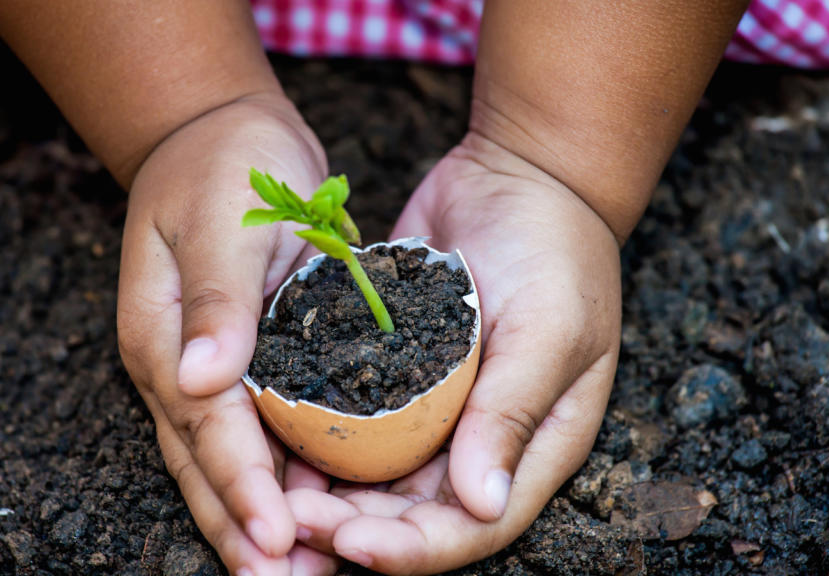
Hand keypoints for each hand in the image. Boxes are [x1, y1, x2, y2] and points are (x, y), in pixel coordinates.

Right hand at [117, 93, 338, 575]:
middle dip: (242, 530)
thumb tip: (200, 379)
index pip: (207, 423)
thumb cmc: (224, 165)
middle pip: (205, 464)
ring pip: (224, 463)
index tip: (276, 536)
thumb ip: (217, 300)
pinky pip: (254, 435)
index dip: (242, 482)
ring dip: (252, 522)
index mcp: (164, 336)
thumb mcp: (224, 218)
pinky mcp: (239, 364)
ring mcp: (204, 370)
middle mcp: (177, 366)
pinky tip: (306, 518)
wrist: (218, 138)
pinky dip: (274, 481)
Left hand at [287, 132, 622, 573]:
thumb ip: (513, 414)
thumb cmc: (556, 250)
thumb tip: (481, 503)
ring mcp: (434, 406)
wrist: (521, 173)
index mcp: (531, 447)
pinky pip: (352, 414)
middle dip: (353, 527)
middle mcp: (478, 439)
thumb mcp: (549, 330)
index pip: (474, 526)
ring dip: (327, 491)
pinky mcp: (393, 367)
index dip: (412, 549)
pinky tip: (272, 436)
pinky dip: (316, 432)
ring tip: (272, 492)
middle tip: (289, 518)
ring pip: (376, 473)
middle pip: (414, 512)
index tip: (348, 544)